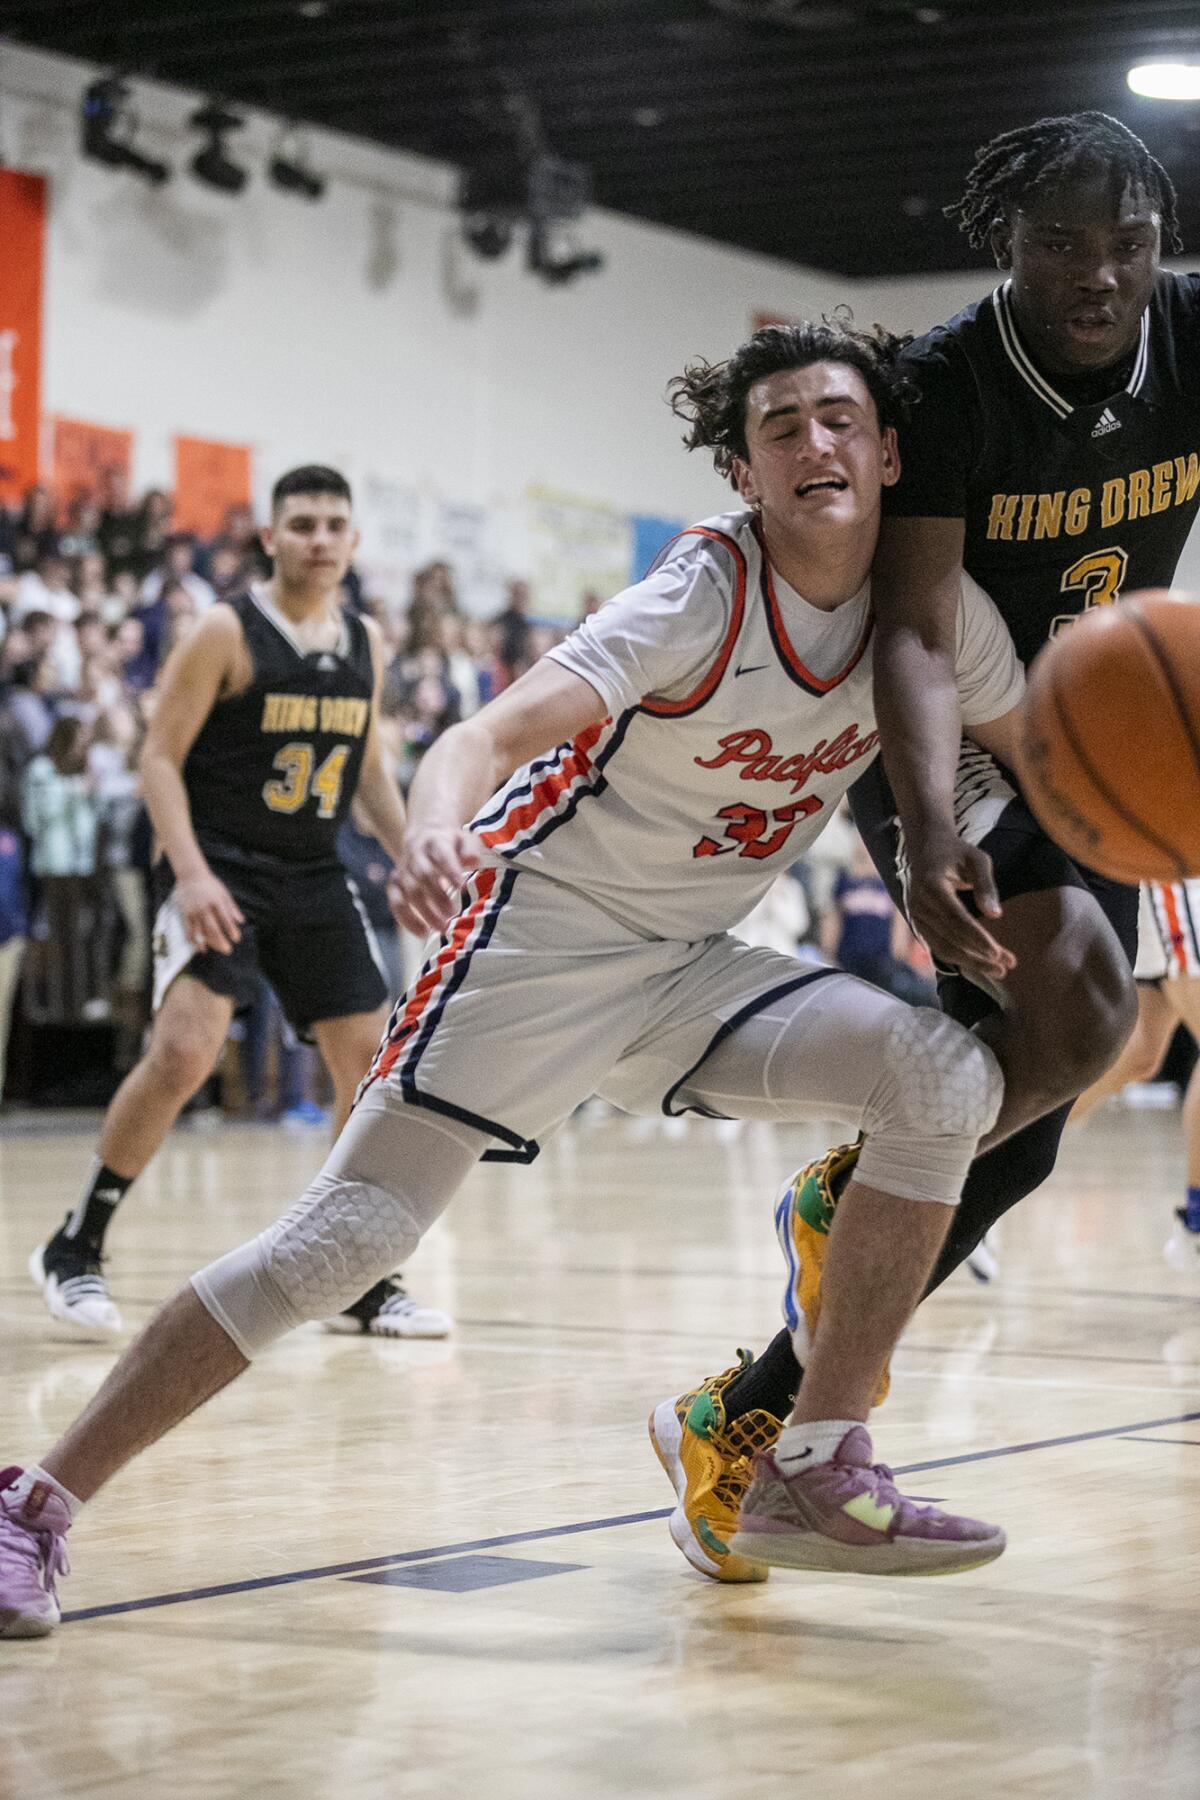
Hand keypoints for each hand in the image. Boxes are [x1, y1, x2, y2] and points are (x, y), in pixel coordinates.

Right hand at [175, 871, 243, 955]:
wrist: (190, 875)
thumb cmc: (210, 885)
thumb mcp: (224, 893)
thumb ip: (232, 908)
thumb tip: (241, 922)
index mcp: (216, 902)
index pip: (225, 919)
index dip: (231, 930)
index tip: (236, 939)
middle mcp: (205, 908)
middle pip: (213, 928)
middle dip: (220, 941)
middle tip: (227, 950)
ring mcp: (193, 911)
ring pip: (200, 931)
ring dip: (205, 943)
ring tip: (208, 951)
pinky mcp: (185, 913)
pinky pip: (189, 929)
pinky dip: (193, 939)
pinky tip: (198, 946)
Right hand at [389, 826, 483, 935]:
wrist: (424, 835)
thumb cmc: (452, 844)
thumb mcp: (465, 840)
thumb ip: (470, 849)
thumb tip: (473, 860)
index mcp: (435, 841)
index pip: (441, 854)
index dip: (450, 870)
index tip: (461, 886)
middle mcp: (416, 854)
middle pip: (423, 874)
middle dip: (438, 896)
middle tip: (454, 914)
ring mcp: (404, 870)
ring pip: (409, 891)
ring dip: (426, 911)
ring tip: (443, 928)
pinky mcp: (395, 884)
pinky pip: (396, 902)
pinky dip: (407, 919)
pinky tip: (423, 933)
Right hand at [904, 829, 1014, 984]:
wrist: (927, 849)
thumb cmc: (957, 852)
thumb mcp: (977, 859)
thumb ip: (986, 885)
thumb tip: (995, 915)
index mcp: (931, 885)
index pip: (956, 918)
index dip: (976, 938)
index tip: (998, 953)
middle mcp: (919, 903)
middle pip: (950, 938)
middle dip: (979, 956)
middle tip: (1007, 966)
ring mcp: (915, 915)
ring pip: (943, 948)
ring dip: (971, 962)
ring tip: (999, 971)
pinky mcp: (918, 924)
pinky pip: (938, 946)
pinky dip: (960, 958)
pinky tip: (980, 964)